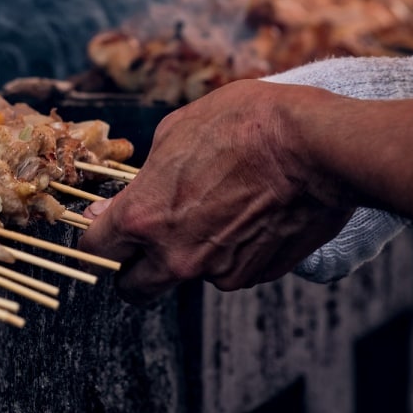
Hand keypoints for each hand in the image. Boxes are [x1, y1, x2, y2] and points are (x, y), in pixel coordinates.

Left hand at [79, 80, 353, 304]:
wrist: (316, 147)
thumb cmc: (245, 124)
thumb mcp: (177, 130)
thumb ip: (144, 175)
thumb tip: (123, 199)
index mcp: (144, 216)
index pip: (97, 249)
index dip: (97, 237)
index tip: (106, 229)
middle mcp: (175, 255)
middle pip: (133, 288)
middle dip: (134, 270)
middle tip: (147, 244)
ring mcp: (217, 271)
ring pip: (189, 274)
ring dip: (193, 253)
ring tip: (222, 207)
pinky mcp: (256, 275)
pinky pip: (231, 268)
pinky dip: (234, 250)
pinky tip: (252, 213)